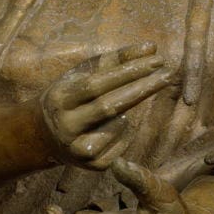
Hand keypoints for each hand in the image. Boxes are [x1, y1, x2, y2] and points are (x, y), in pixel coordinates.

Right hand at [41, 43, 174, 170]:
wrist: (45, 134)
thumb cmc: (71, 94)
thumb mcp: (85, 72)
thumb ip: (117, 59)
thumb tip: (152, 47)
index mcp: (60, 98)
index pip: (98, 84)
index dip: (127, 72)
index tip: (156, 60)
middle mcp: (66, 126)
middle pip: (110, 106)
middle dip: (142, 89)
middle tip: (167, 75)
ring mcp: (78, 149)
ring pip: (117, 126)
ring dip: (128, 111)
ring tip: (122, 103)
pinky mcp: (93, 166)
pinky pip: (122, 144)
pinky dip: (126, 130)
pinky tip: (117, 123)